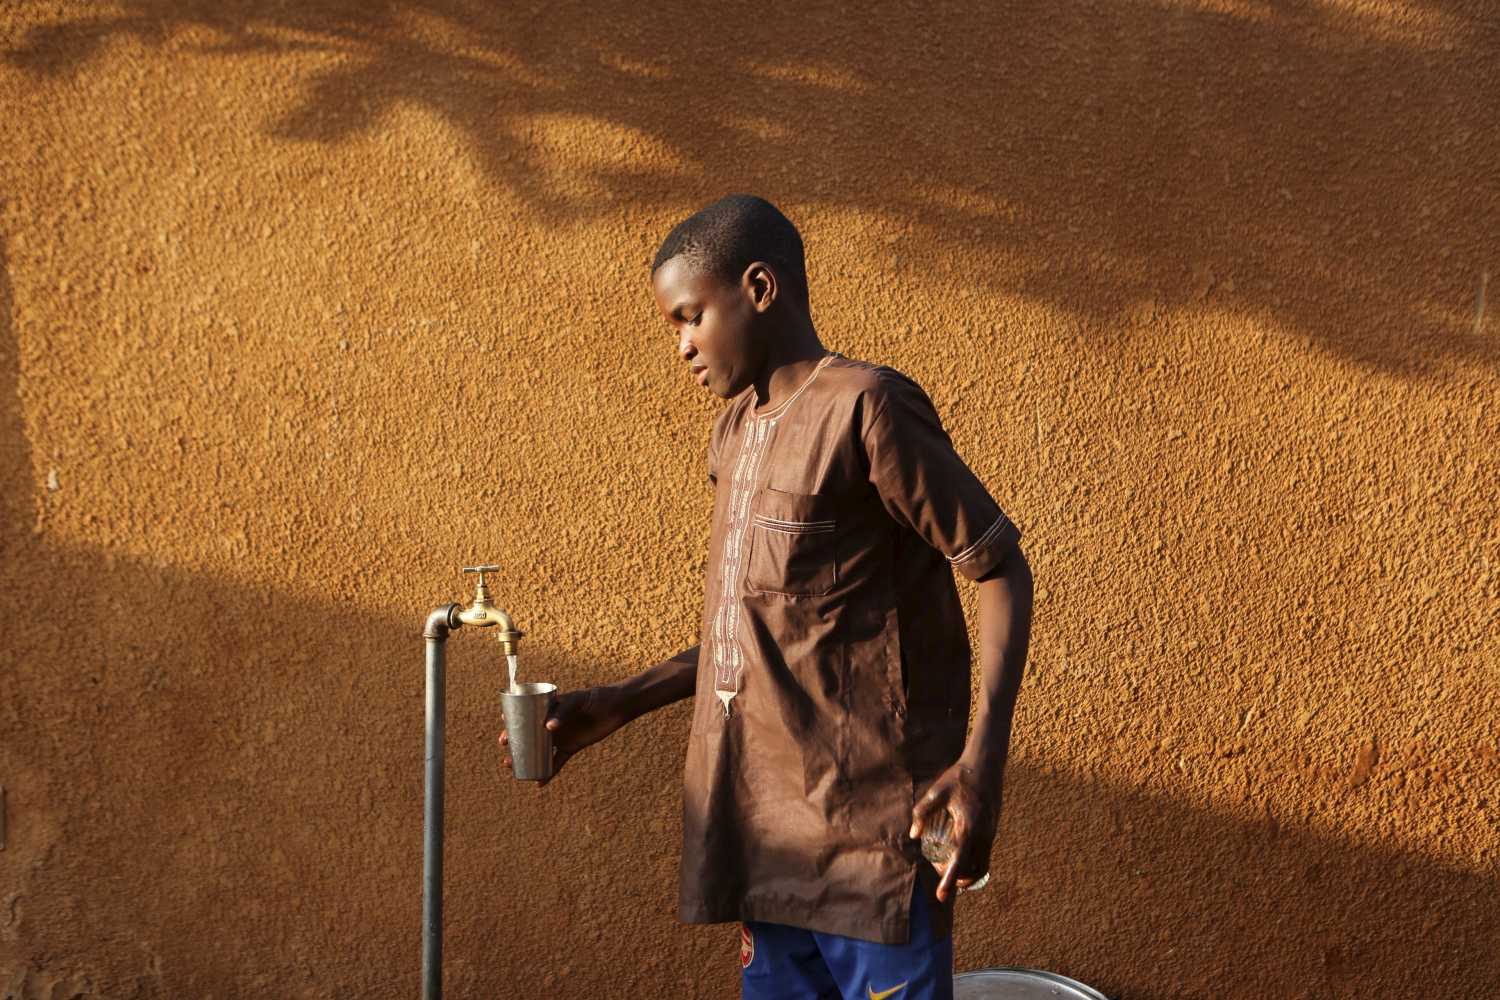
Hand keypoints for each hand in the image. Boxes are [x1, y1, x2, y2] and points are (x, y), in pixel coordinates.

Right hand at [498, 685, 625, 786]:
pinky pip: (557, 762)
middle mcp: (551, 723)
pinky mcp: (572, 747)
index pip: (525, 715)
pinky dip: (549, 773)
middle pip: (528, 735)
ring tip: (513, 768)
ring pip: (539, 751)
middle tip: (505, 750)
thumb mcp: (577, 701)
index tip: (503, 730)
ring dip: (526, 760)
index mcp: (548, 709)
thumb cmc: (594, 698)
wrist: (615, 707)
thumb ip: (563, 712)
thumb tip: (548, 728)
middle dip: (514, 744)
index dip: (512, 723)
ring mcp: (561, 736)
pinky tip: (539, 784)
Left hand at [908, 762, 1000, 901]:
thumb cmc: (959, 778)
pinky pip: (986, 853)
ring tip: (951, 872)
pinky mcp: (993, 829)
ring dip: (969, 873)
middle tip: (942, 879)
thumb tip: (913, 835)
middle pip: (974, 870)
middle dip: (959, 881)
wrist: (985, 765)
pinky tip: (962, 855)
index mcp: (968, 827)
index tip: (941, 897)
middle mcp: (983, 834)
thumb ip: (922, 813)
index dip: (948, 881)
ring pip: (983, 864)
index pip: (959, 862)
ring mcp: (990, 833)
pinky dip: (975, 862)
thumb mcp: (936, 793)